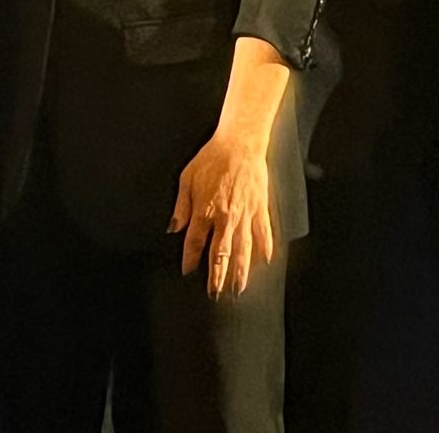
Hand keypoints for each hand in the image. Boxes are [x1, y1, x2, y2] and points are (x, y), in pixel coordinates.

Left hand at [171, 130, 274, 298]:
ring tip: (238, 289)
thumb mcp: (187, 178)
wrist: (240, 144)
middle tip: (215, 294)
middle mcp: (225, 217)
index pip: (195, 243)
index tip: (188, 272)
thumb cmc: (212, 158)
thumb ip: (180, 207)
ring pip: (243, 250)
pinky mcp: (260, 208)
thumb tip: (174, 229)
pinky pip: (264, 234)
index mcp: (205, 210)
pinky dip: (265, 250)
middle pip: (220, 254)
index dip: (190, 260)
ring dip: (240, 271)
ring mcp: (245, 214)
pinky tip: (265, 263)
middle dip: (217, 276)